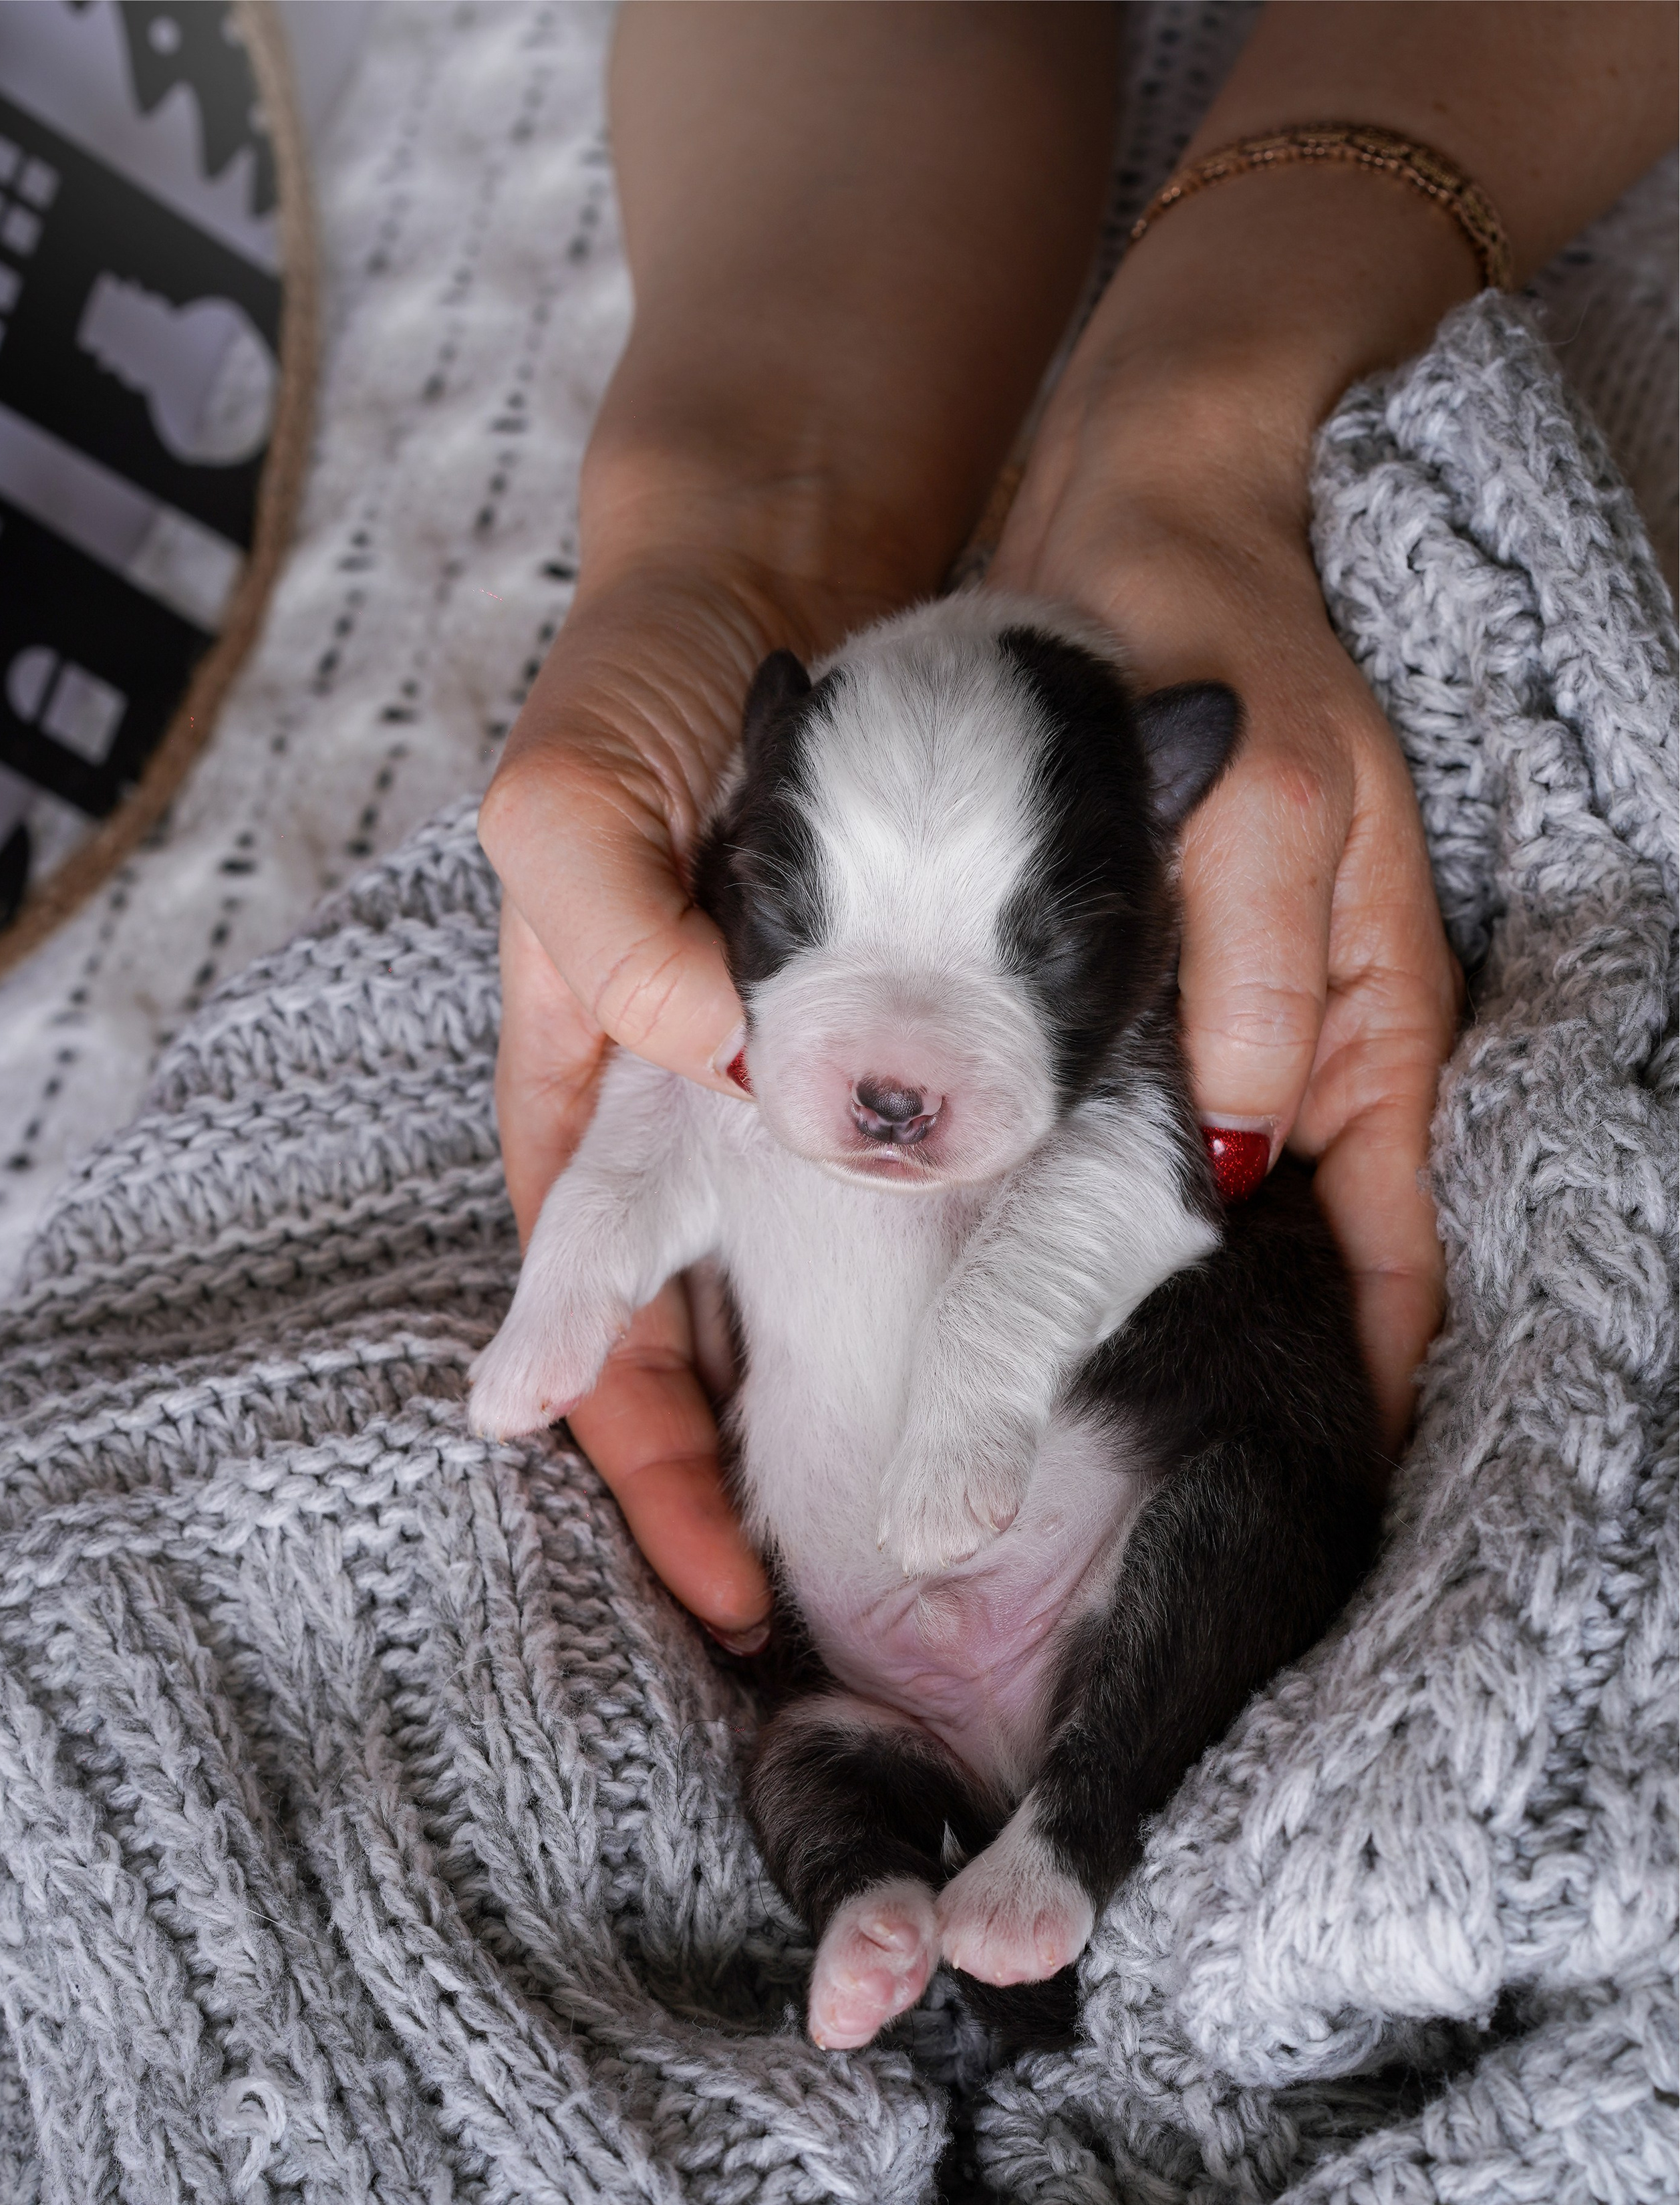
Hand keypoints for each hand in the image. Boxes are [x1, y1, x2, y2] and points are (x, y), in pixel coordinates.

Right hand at [478, 520, 899, 1646]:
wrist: (780, 565)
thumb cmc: (643, 680)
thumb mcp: (572, 799)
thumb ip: (613, 934)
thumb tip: (712, 1062)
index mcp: (587, 1076)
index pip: (596, 1302)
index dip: (632, 1440)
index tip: (709, 1566)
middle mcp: (686, 1102)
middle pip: (685, 1331)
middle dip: (721, 1474)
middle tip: (786, 1610)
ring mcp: (786, 1076)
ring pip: (792, 1283)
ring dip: (820, 1406)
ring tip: (886, 1536)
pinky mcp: (888, 1033)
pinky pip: (907, 1188)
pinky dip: (931, 1281)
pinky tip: (978, 1365)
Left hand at [993, 162, 1473, 1449]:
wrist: (1138, 514)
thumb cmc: (1218, 644)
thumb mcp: (1258, 802)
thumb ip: (1253, 974)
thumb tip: (1242, 1144)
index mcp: (1362, 1012)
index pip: (1390, 1236)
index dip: (1366, 1362)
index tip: (1323, 1477)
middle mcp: (1297, 1038)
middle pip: (1307, 1247)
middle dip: (1265, 1362)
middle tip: (1173, 1484)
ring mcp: (1222, 1017)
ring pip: (1213, 1207)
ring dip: (1168, 1307)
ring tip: (1085, 1427)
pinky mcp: (1143, 985)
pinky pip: (1136, 1134)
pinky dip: (1098, 1210)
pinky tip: (1020, 1278)